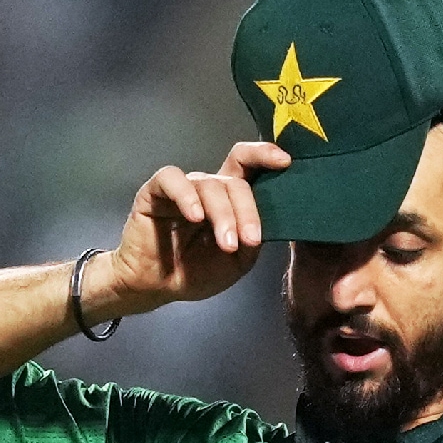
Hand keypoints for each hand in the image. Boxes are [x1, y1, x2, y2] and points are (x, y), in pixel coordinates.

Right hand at [97, 142, 290, 310]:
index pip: (249, 166)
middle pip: (235, 180)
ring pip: (209, 184)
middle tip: (250, 240)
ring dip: (223, 215)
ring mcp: (183, 187)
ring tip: (227, 244)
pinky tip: (196, 216)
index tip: (286, 162)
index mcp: (230, 199)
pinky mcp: (156, 191)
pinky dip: (187, 196)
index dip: (265, 155)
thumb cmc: (196, 272)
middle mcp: (209, 188)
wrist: (157, 287)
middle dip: (247, 211)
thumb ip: (252, 242)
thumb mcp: (237, 263)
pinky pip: (173, 180)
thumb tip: (266, 224)